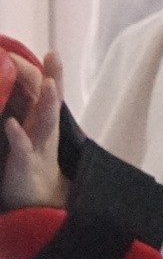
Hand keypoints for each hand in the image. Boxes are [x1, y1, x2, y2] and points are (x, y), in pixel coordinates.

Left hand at [0, 45, 64, 210]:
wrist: (35, 206)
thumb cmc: (28, 168)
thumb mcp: (29, 137)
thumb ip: (31, 113)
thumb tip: (32, 96)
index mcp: (43, 123)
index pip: (48, 93)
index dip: (50, 73)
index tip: (50, 52)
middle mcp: (44, 132)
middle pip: (51, 101)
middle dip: (54, 78)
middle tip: (54, 56)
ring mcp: (37, 148)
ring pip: (45, 122)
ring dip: (46, 103)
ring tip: (49, 83)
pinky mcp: (24, 166)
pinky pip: (22, 149)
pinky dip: (18, 136)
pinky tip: (12, 125)